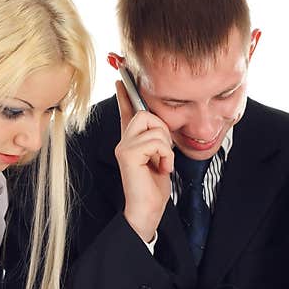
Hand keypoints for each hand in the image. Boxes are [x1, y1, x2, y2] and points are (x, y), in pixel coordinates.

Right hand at [114, 80, 173, 242]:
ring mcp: (123, 146)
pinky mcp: (127, 154)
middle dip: (163, 131)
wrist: (147, 211)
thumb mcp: (160, 159)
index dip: (126, 94)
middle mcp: (124, 141)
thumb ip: (157, 141)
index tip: (122, 77)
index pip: (127, 111)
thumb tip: (160, 125)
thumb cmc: (154, 189)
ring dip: (166, 147)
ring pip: (153, 126)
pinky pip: (155, 141)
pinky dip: (165, 156)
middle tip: (164, 154)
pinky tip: (161, 169)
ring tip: (163, 164)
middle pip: (145, 113)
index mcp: (132, 141)